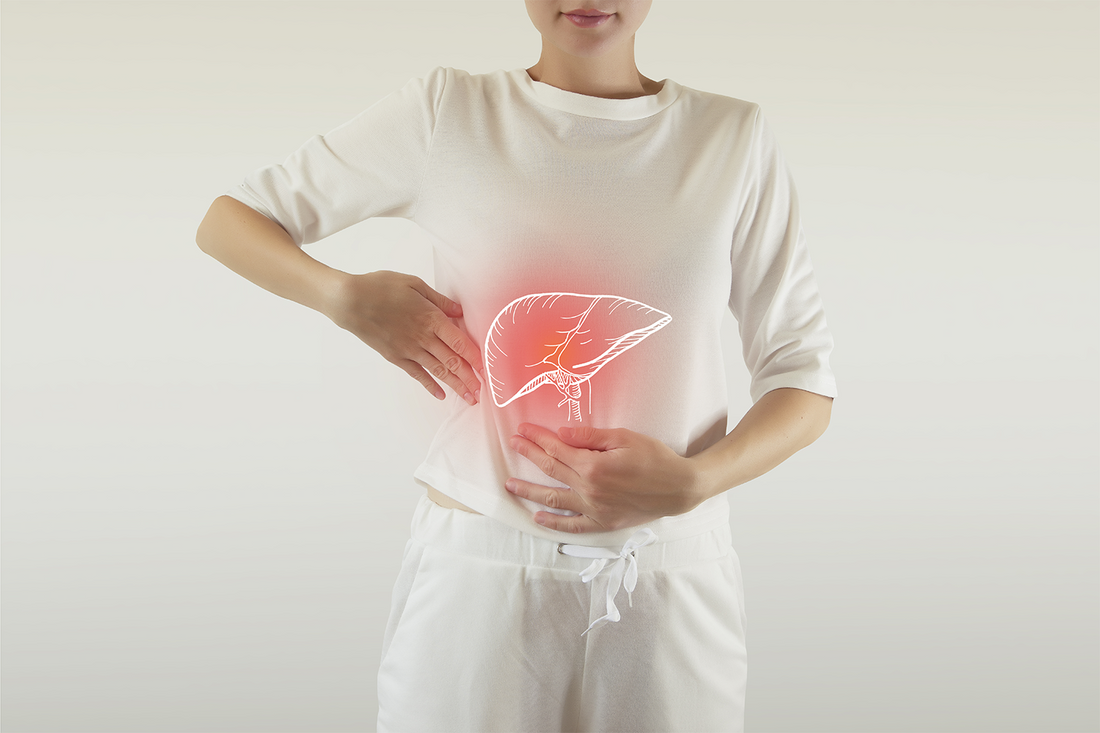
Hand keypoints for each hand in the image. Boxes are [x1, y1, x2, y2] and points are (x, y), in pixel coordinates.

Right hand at [327, 270, 481, 403]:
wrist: (350, 300)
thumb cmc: (381, 287)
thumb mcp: (414, 284)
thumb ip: (440, 300)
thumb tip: (459, 312)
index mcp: (431, 318)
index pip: (460, 342)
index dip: (475, 357)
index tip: (486, 368)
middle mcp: (423, 337)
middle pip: (452, 361)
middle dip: (469, 378)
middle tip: (482, 391)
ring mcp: (409, 349)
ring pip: (438, 371)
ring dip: (455, 385)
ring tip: (469, 398)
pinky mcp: (395, 356)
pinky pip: (417, 374)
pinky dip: (430, 385)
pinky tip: (441, 395)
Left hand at [505, 423, 703, 532]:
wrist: (679, 488)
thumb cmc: (655, 458)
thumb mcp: (625, 437)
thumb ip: (591, 436)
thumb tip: (561, 433)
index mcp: (594, 465)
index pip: (557, 449)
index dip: (538, 438)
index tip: (523, 430)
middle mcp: (589, 489)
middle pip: (551, 469)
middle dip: (529, 455)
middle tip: (513, 444)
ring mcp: (594, 508)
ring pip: (554, 499)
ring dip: (530, 491)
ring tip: (511, 485)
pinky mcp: (602, 522)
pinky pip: (572, 526)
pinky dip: (554, 523)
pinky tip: (538, 518)